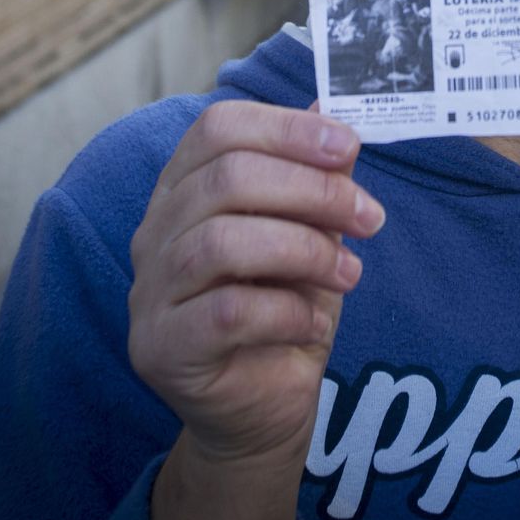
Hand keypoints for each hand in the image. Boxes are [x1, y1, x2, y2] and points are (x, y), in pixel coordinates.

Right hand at [128, 100, 384, 475]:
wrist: (262, 408)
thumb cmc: (284, 308)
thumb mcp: (311, 232)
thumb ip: (314, 176)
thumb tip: (332, 111)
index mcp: (186, 188)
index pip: (218, 128)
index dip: (287, 129)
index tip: (349, 148)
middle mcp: (156, 231)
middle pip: (226, 179)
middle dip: (313, 191)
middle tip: (369, 219)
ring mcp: (150, 291)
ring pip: (222, 242)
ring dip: (304, 251)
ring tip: (349, 274)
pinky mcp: (160, 348)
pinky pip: (225, 312)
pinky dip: (286, 311)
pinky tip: (314, 321)